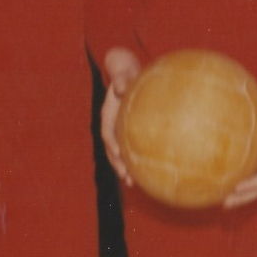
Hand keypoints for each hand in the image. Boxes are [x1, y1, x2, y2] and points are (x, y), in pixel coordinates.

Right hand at [100, 48, 141, 185]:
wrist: (128, 74)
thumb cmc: (127, 73)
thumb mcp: (123, 74)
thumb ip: (121, 80)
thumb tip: (121, 88)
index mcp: (109, 114)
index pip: (107, 132)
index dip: (111, 145)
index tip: (117, 154)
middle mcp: (113, 126)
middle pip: (112, 149)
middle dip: (117, 164)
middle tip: (126, 177)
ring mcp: (120, 131)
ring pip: (120, 153)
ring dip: (124, 168)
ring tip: (132, 183)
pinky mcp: (130, 133)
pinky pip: (132, 149)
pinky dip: (137, 161)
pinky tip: (150, 172)